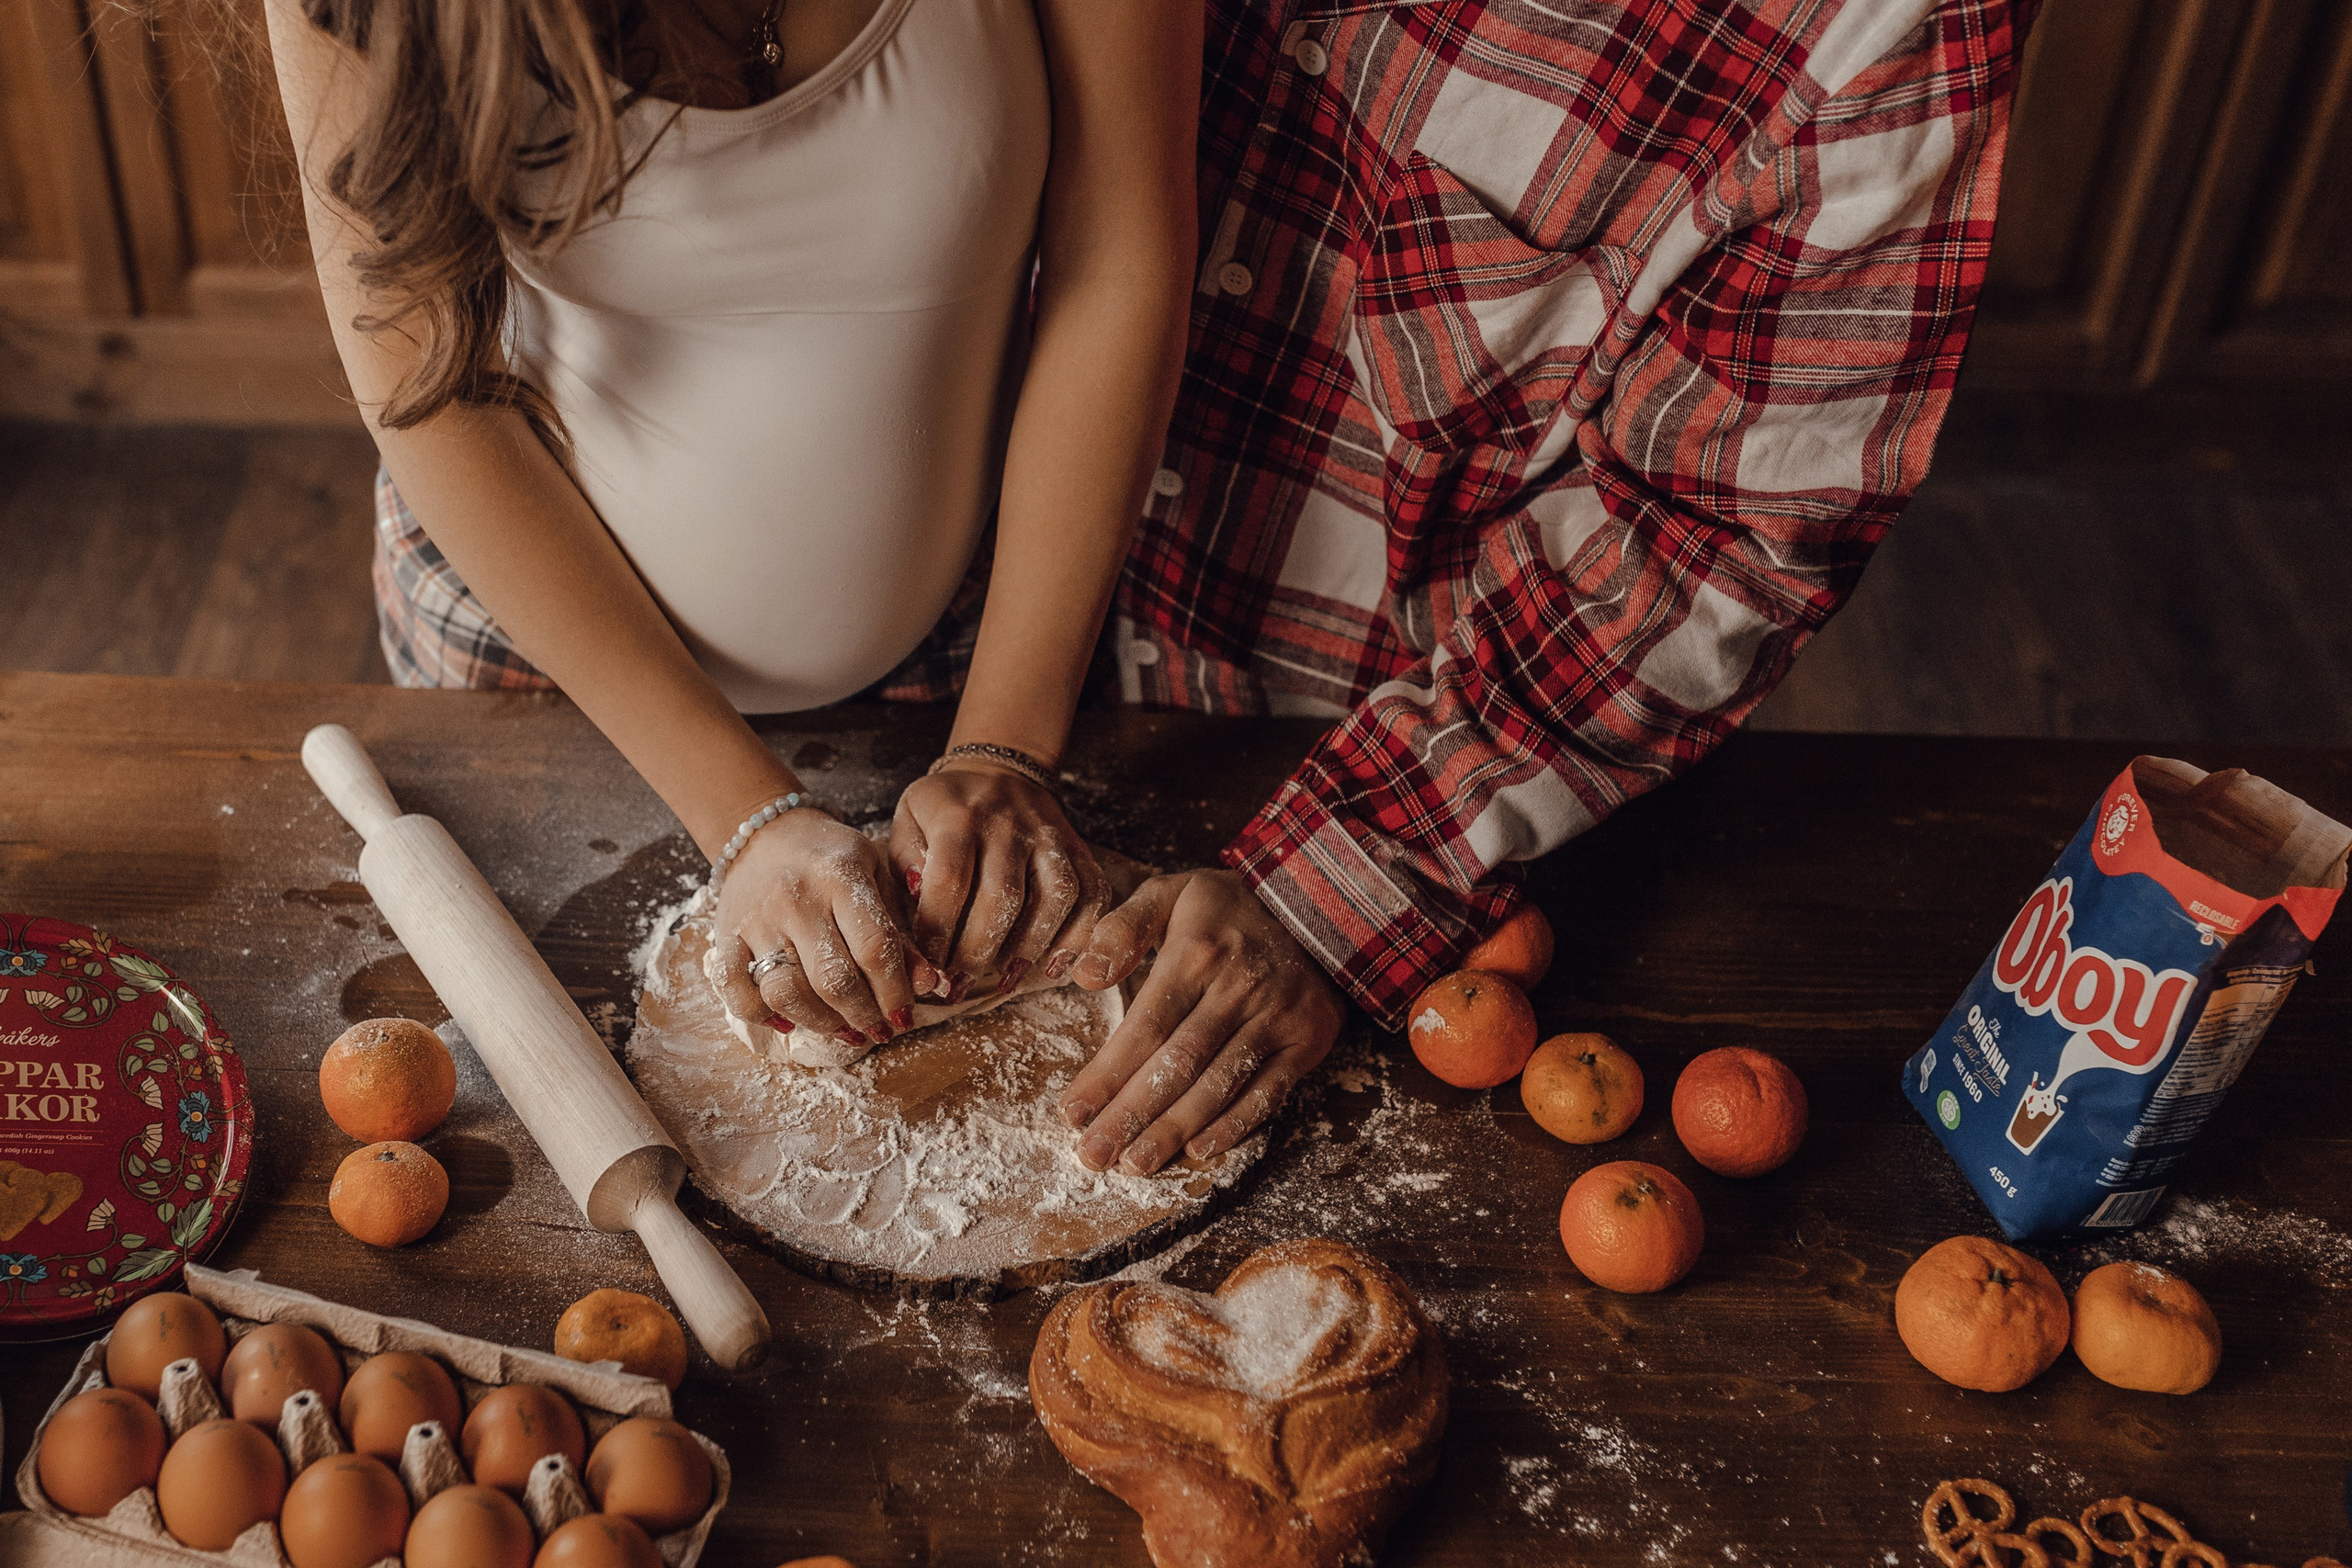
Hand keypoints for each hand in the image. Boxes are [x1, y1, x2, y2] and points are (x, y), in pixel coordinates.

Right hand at [707, 808, 942, 1049]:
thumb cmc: (832, 859)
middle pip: (832, 979)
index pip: (875, 948)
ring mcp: (756, 919)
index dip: (895, 992)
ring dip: (820, 1023)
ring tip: (843, 1028)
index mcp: (841, 877)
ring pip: (785, 992)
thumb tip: (930, 984)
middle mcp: (795, 898)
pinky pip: (736, 992)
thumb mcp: (877, 878)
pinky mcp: (724, 935)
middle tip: (879, 1029)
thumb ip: (902, 931)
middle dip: (863, 1015)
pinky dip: (761, 1016)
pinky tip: (789, 1021)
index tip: (905, 1017)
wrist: (767, 832)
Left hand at [890, 761, 1111, 999]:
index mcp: (958, 816)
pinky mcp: (1078, 848)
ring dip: (1030, 947)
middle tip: (959, 986)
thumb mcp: (908, 819)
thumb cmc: (944, 809)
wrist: (999, 772)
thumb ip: (905, 859)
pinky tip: (1054, 967)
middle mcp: (1008, 824)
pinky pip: (1091, 893)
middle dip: (978, 952)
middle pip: (1002, 896)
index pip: (951, 880)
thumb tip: (920, 899)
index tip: (929, 964)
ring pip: (1054, 896)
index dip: (939, 931)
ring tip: (1005, 981)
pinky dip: (1078, 935)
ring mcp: (1049, 836)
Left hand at [1057, 868, 1342, 1173]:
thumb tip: (1084, 976)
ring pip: (1218, 1084)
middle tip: (1094, 1155)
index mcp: (1196, 953)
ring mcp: (1276, 1018)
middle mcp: (1237, 988)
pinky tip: (1200, 1151)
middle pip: (1177, 1064)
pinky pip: (1268, 1092)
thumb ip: (1121, 929)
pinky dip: (1235, 1125)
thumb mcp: (1171, 893)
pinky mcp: (1306, 1040)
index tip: (1073, 1112)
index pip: (1144, 1026)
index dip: (1107, 1074)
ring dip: (1174, 1129)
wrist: (1323, 903)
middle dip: (1131, 1114)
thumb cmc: (1229, 907)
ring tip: (1135, 1164)